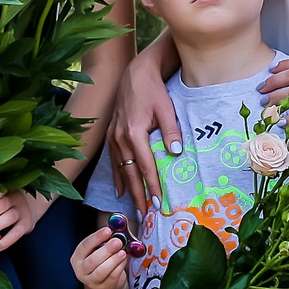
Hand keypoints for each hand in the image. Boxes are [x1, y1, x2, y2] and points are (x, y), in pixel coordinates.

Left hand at [0, 188, 45, 252]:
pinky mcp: (26, 225)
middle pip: (2, 206)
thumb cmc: (8, 201)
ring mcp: (22, 212)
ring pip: (9, 218)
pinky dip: (6, 241)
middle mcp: (15, 199)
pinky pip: (16, 234)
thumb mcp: (1, 196)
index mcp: (6, 190)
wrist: (33, 205)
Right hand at [70, 226, 129, 288]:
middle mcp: (81, 271)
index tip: (107, 230)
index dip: (96, 238)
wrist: (106, 282)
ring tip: (123, 252)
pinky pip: (112, 277)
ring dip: (114, 260)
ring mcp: (92, 282)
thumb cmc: (102, 261)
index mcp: (77, 258)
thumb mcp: (98, 250)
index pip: (85, 246)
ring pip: (102, 271)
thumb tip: (116, 230)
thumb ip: (104, 241)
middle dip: (107, 250)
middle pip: (93, 260)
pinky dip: (119, 267)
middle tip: (118, 241)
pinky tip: (124, 260)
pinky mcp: (104, 288)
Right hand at [109, 50, 180, 211]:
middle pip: (130, 172)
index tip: (157, 203)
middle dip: (138, 194)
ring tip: (133, 207)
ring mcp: (113, 136)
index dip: (151, 186)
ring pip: (119, 168)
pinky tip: (120, 187)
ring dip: (127, 188)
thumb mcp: (166, 109)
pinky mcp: (112, 133)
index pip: (145, 166)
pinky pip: (113, 160)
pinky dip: (116, 175)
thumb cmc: (153, 90)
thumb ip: (171, 132)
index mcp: (135, 133)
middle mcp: (120, 138)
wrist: (135, 73)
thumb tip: (176, 154)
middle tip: (144, 214)